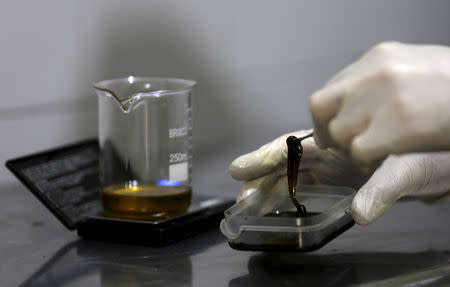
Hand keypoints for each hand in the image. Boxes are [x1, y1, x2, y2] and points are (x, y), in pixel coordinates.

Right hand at [229, 130, 449, 224]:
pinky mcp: (349, 175)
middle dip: (262, 177)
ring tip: (249, 201)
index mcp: (345, 139)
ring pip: (296, 172)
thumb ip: (387, 185)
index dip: (266, 158)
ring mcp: (341, 162)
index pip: (295, 147)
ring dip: (271, 186)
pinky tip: (276, 201)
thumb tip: (359, 212)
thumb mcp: (416, 165)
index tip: (240, 170)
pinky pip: (311, 182)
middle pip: (288, 160)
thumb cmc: (443, 152)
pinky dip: (291, 192)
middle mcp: (339, 150)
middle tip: (240, 197)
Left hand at [310, 42, 449, 164]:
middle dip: (328, 130)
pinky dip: (368, 162)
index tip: (336, 126)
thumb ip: (380, 82)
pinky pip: (358, 151)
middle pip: (320, 106)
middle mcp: (375, 72)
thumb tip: (353, 99)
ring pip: (338, 132)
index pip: (331, 88)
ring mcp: (384, 96)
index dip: (331, 114)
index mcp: (380, 57)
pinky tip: (389, 158)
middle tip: (344, 144)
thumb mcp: (416, 70)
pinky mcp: (397, 124)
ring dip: (351, 148)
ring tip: (378, 150)